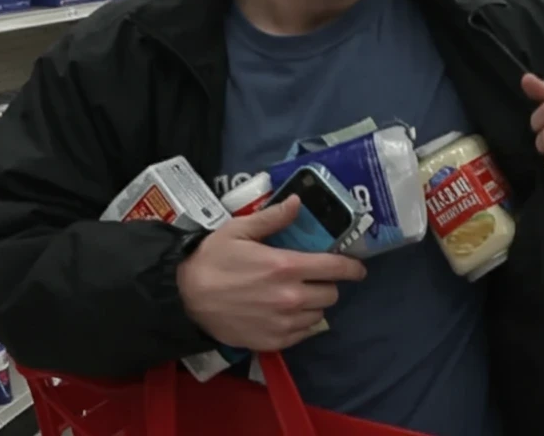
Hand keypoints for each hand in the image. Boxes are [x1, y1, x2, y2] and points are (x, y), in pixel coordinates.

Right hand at [176, 196, 366, 351]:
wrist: (186, 297)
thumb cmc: (213, 259)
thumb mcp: (239, 230)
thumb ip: (273, 218)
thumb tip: (298, 202)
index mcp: (286, 266)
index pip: (335, 268)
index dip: (352, 267)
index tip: (357, 268)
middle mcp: (291, 297)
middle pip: (331, 294)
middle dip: (327, 283)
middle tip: (313, 277)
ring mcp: (283, 323)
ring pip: (319, 314)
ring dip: (314, 303)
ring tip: (297, 294)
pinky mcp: (273, 342)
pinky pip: (303, 333)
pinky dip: (301, 323)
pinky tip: (286, 312)